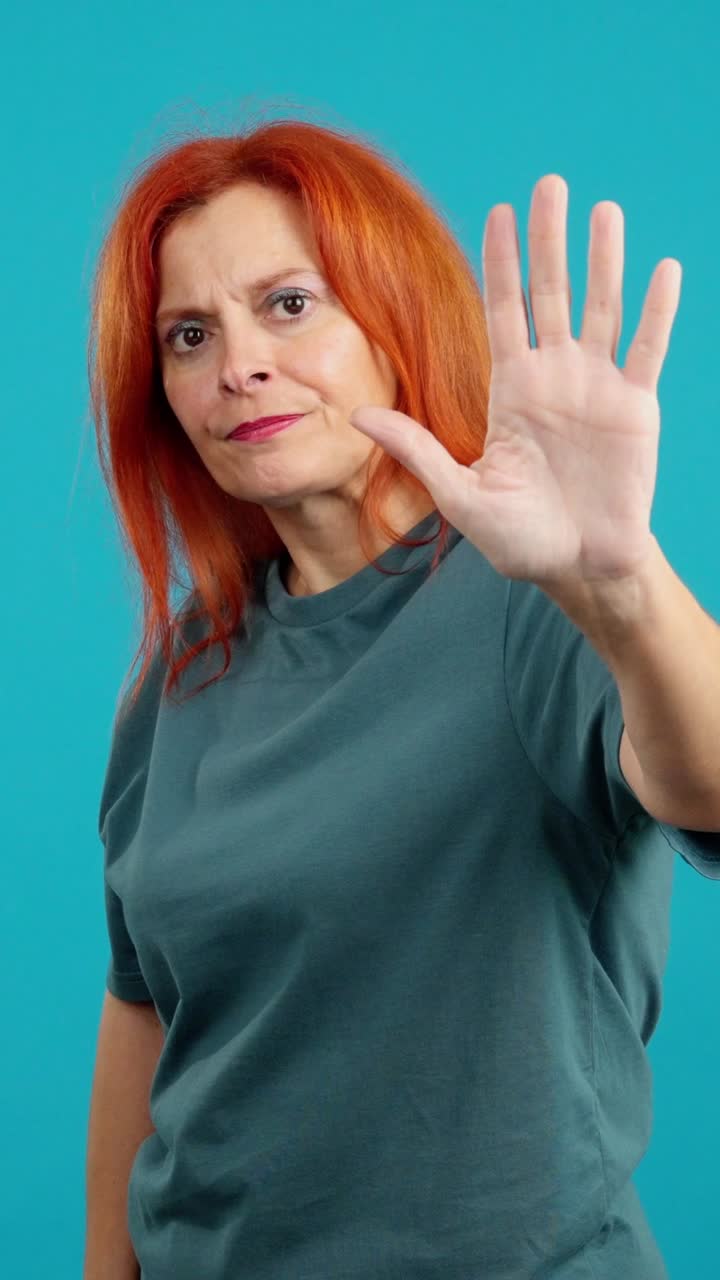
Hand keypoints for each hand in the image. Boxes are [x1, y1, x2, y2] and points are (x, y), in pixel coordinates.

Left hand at [349, 174, 681, 598]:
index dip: (502, 262)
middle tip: (550, 184)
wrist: (579, 567)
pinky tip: (661, 269)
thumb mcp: (461, 495)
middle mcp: (554, 377)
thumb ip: (417, 450)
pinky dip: (656, 311)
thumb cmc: (520, 538)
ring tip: (603, 211)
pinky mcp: (636, 407)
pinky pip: (647, 349)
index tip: (500, 212)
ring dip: (604, 261)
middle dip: (550, 240)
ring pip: (602, 308)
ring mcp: (597, 387)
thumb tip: (355, 417)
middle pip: (552, 293)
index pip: (504, 311)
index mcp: (511, 390)